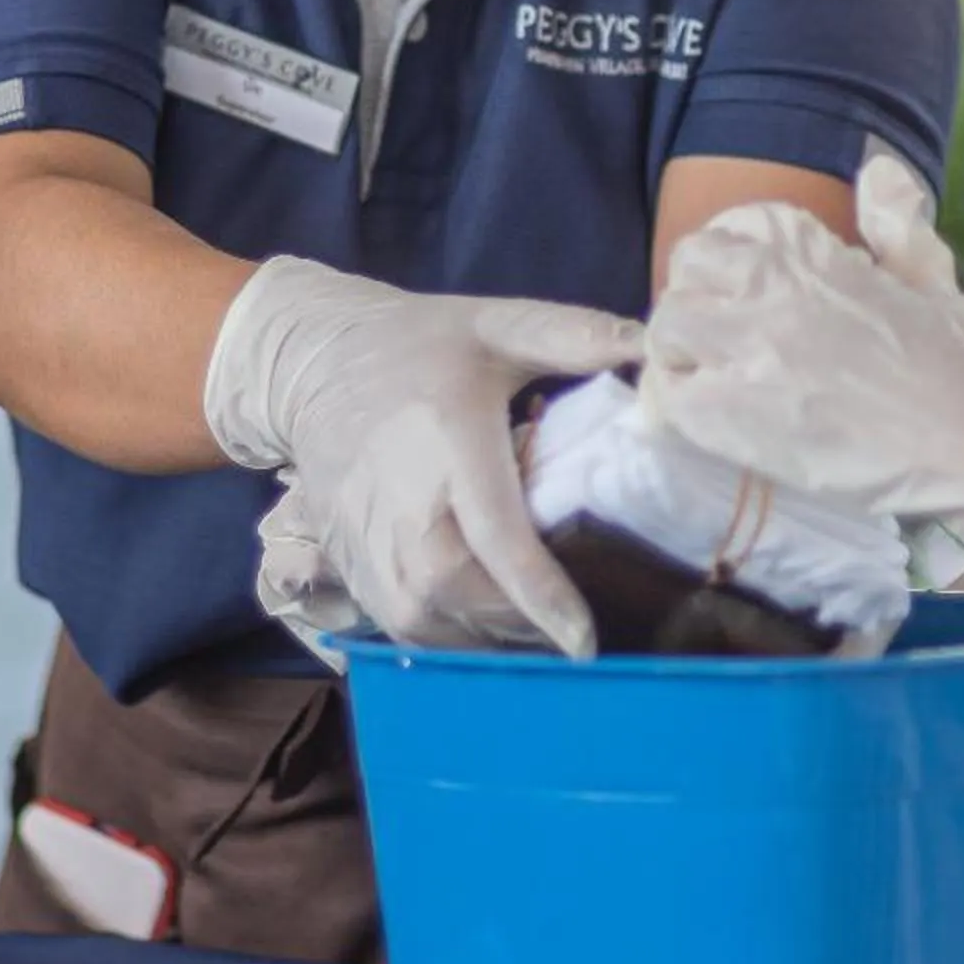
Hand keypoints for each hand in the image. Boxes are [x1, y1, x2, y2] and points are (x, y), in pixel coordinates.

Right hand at [205, 258, 640, 655]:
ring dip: (480, 639)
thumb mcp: (497, 324)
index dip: (542, 593)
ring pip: (419, 618)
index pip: (496, 534)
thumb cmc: (417, 344)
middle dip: (517, 624)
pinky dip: (441, 638)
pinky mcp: (344, 556)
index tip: (584, 640)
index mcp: (447, 440)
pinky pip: (392, 620)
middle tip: (571, 633)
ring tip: (531, 634)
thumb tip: (654, 348)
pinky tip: (480, 628)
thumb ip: (574, 336)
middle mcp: (399, 497)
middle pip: (454, 590)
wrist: (310, 359)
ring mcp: (362, 533)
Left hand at [641, 155, 963, 597]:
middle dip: (699, 296)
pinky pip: (667, 394)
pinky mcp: (733, 415)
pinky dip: (675, 405)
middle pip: (689, 266)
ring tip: (711, 381)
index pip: (734, 227)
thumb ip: (896, 223)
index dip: (732, 260)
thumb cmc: (958, 367)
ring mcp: (749, 350)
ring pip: (668, 327)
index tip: (744, 291)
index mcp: (815, 253)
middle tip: (722, 339)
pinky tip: (707, 420)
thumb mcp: (929, 276)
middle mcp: (773, 289)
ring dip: (681, 351)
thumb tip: (880, 170)